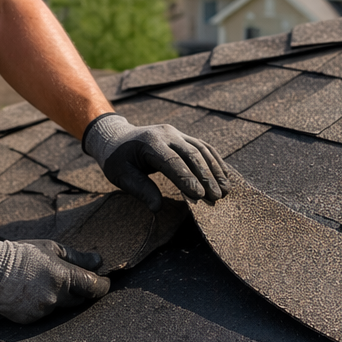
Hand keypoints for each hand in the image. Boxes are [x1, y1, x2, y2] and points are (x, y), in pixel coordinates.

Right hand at [0, 235, 108, 323]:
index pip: (94, 288)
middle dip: (77, 292)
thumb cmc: (23, 255)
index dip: (102, 286)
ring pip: (59, 308)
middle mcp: (55, 297)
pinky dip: (40, 306)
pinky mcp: (30, 320)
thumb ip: (77, 257)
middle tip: (65, 281)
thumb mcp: (51, 249)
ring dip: (56, 299)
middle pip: (78, 301)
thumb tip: (98, 262)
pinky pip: (43, 315)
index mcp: (64, 277)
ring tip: (39, 284)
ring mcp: (43, 311)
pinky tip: (29, 294)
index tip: (104, 283)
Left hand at [82, 113, 229, 210]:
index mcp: (149, 142)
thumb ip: (140, 189)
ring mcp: (176, 133)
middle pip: (192, 154)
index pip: (172, 161)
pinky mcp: (182, 136)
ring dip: (215, 169)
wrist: (115, 136)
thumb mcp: (121, 175)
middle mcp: (166, 134)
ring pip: (201, 149)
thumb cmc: (117, 159)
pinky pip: (203, 147)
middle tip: (217, 196)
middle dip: (206, 176)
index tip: (200, 195)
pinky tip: (224, 175)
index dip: (187, 178)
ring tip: (226, 190)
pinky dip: (215, 160)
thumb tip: (157, 208)